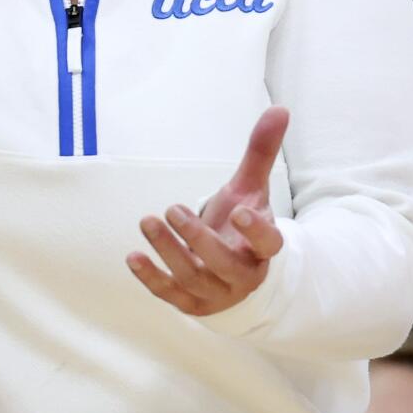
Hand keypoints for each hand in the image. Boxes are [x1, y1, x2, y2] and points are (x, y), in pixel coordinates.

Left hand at [128, 107, 289, 316]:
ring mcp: (216, 293)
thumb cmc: (239, 227)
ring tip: (147, 221)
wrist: (233, 274)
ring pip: (194, 280)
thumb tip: (279, 109)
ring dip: (168, 252)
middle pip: (225, 264)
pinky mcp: (191, 304)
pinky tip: (133, 256)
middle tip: (172, 209)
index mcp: (262, 249)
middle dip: (198, 239)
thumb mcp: (249, 190)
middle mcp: (242, 275)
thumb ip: (260, 153)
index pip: (268, 244)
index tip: (240, 211)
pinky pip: (171, 295)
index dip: (256, 232)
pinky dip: (151, 279)